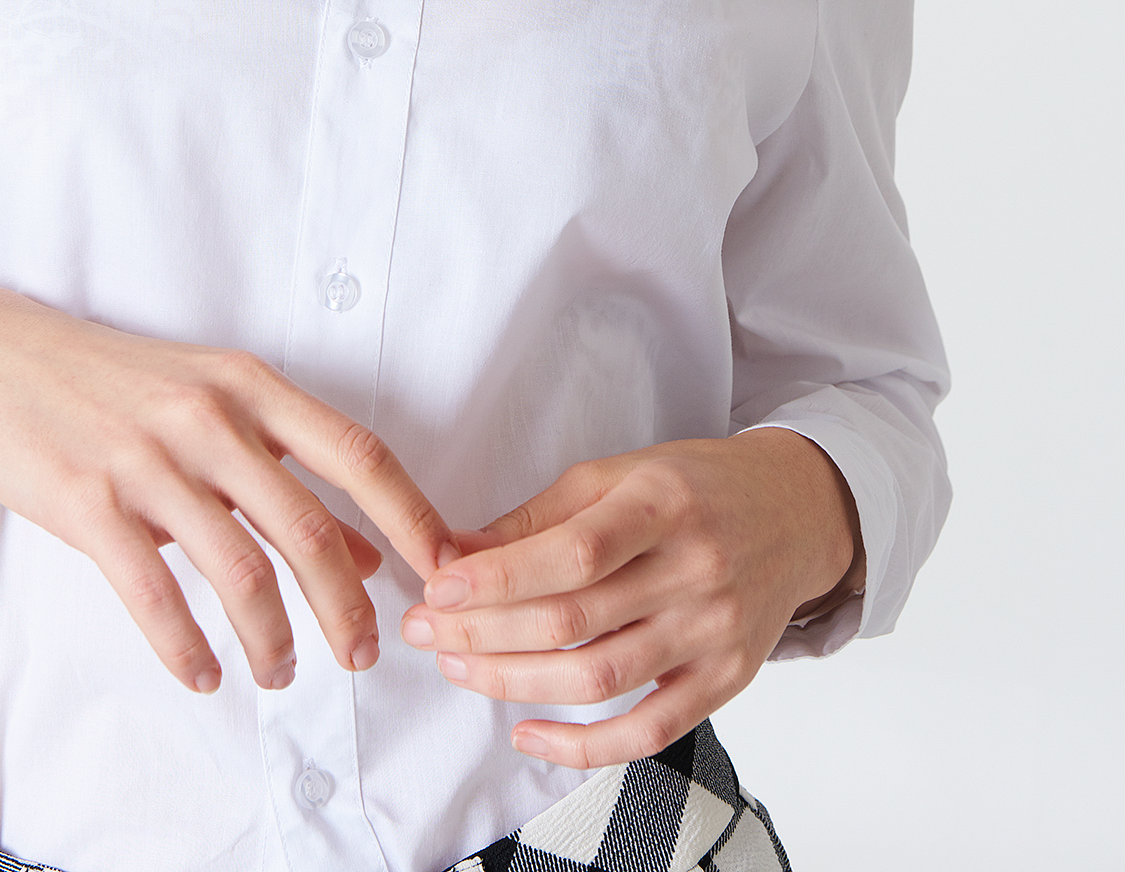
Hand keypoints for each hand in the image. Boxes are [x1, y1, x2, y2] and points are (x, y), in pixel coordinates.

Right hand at [0, 279, 456, 695]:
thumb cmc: (112, 382)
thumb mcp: (209, 403)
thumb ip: (283, 472)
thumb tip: (365, 552)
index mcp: (249, 385)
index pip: (357, 454)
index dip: (412, 516)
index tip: (445, 572)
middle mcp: (210, 416)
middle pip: (309, 525)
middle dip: (347, 605)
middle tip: (362, 654)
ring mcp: (149, 458)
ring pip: (240, 569)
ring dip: (272, 637)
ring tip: (281, 673)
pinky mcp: (90, 502)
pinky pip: (154, 593)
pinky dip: (187, 647)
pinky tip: (203, 674)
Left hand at [400, 430, 862, 767]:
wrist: (795, 512)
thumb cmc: (695, 486)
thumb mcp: (618, 473)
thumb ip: (539, 516)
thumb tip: (458, 553)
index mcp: (662, 504)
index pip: (573, 553)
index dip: (499, 578)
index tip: (437, 585)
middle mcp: (693, 570)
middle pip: (574, 621)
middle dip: (484, 631)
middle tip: (425, 628)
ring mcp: (713, 632)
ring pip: (599, 680)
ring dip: (514, 682)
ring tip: (458, 667)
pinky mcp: (725, 681)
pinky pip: (649, 732)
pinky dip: (583, 746)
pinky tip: (528, 734)